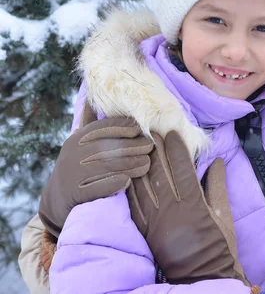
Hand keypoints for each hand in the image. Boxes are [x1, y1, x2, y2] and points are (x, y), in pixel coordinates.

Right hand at [39, 118, 152, 236]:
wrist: (56, 201)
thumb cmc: (81, 171)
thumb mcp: (84, 150)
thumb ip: (101, 137)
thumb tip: (132, 121)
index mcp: (75, 140)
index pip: (98, 129)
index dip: (119, 127)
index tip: (138, 128)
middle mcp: (71, 155)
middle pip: (104, 147)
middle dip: (130, 145)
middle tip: (150, 146)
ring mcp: (71, 174)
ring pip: (103, 166)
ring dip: (128, 164)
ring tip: (146, 164)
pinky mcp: (73, 194)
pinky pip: (94, 188)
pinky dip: (111, 184)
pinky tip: (127, 181)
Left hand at [127, 131, 246, 284]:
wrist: (201, 274)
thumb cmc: (218, 245)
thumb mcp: (224, 215)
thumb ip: (218, 186)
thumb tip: (217, 161)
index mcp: (193, 204)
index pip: (182, 168)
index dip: (176, 148)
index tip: (172, 132)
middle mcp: (171, 209)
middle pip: (159, 172)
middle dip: (154, 149)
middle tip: (149, 130)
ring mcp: (154, 220)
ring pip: (142, 185)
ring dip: (138, 163)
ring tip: (135, 145)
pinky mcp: (144, 230)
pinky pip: (132, 204)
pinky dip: (129, 186)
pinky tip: (126, 172)